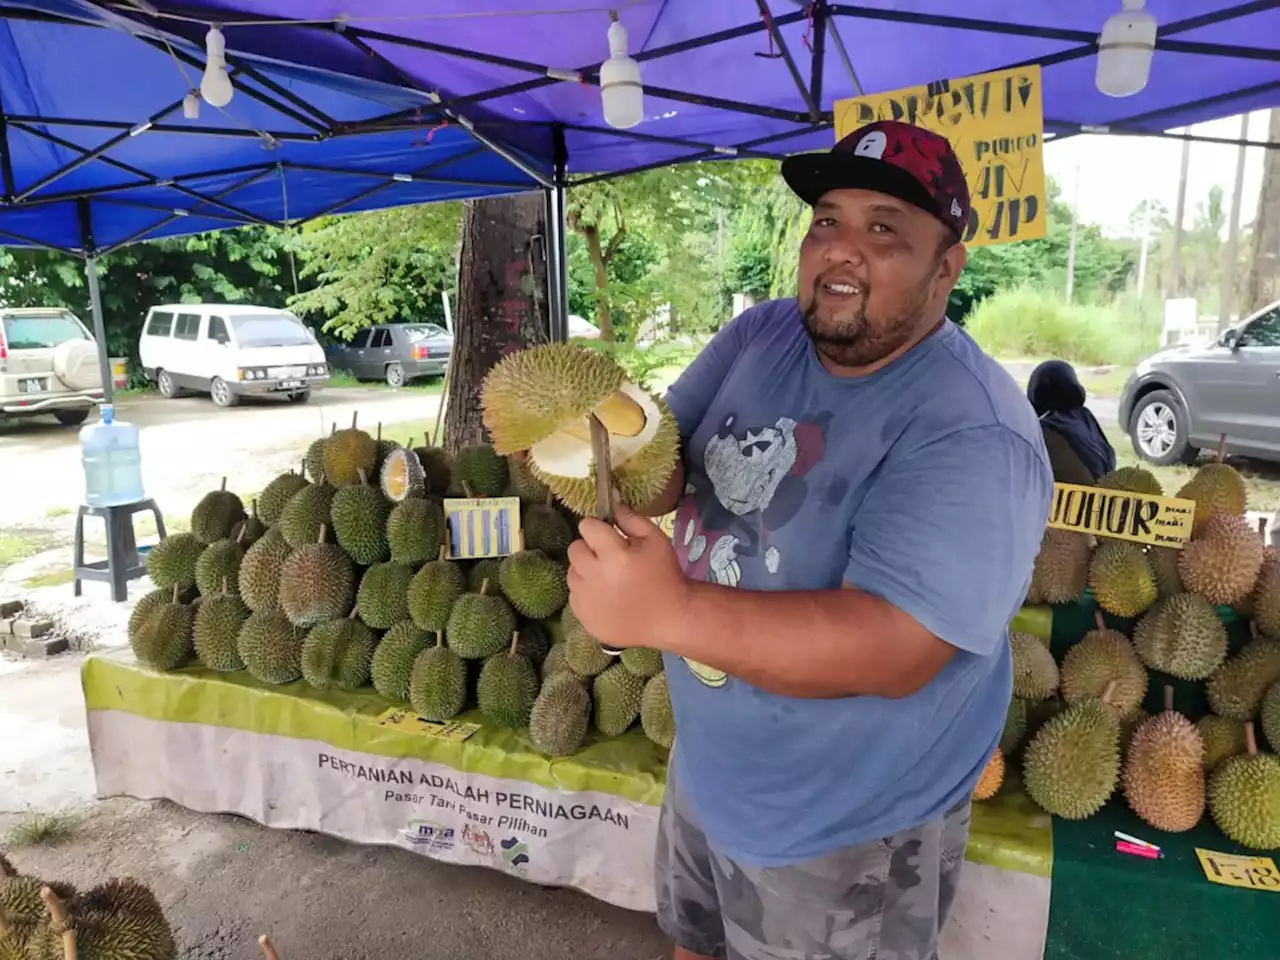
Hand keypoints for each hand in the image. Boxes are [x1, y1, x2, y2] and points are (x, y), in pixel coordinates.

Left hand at [567, 502, 688, 651]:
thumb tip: (612, 504)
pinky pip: (574, 595)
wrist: (669, 619)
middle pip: (575, 548)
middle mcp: (594, 577)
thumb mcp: (657, 540)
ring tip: (609, 578)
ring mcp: (586, 599)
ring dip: (586, 570)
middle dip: (590, 548)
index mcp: (614, 555)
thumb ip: (631, 519)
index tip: (610, 535)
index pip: (587, 526)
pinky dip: (587, 592)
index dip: (598, 528)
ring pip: (572, 572)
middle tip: (610, 558)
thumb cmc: (665, 576)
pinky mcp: (583, 616)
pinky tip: (607, 596)